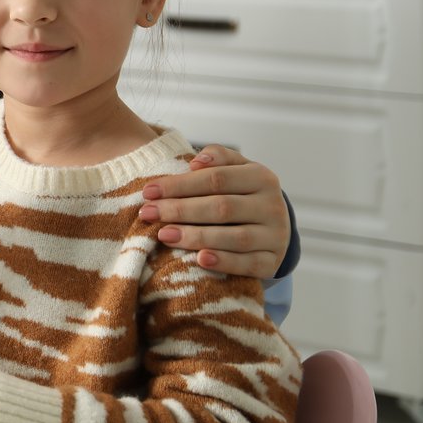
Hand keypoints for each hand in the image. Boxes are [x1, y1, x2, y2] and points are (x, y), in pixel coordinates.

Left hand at [139, 145, 289, 277]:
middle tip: (147, 213)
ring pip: (234, 237)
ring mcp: (276, 237)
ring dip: (196, 237)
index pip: (216, 179)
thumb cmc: (241, 193)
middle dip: (180, 210)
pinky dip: (223, 262)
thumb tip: (195, 162)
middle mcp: (273, 206)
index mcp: (262, 178)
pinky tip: (199, 259)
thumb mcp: (235, 169)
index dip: (180, 185)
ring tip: (163, 235)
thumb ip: (217, 157)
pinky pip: (248, 264)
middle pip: (222, 208)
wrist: (273, 226)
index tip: (148, 191)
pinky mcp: (272, 262)